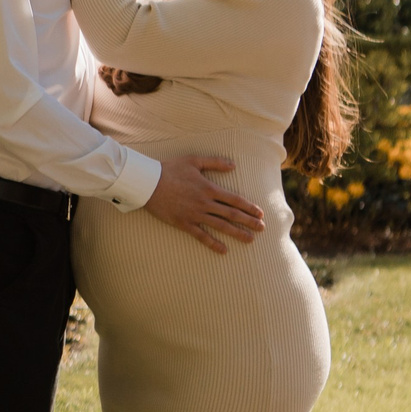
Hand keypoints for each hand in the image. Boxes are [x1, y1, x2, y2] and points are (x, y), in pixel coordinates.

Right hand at [143, 155, 263, 254]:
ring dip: (237, 233)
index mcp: (209, 188)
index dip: (249, 207)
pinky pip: (201, 235)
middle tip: (262, 228)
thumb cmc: (170, 169)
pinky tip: (224, 250)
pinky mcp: (183, 223)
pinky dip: (213, 243)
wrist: (147, 183)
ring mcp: (194, 214)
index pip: (235, 199)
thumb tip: (234, 165)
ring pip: (220, 226)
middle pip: (232, 214)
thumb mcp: (194, 160)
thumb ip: (215, 162)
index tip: (260, 214)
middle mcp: (205, 203)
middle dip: (249, 222)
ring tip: (250, 240)